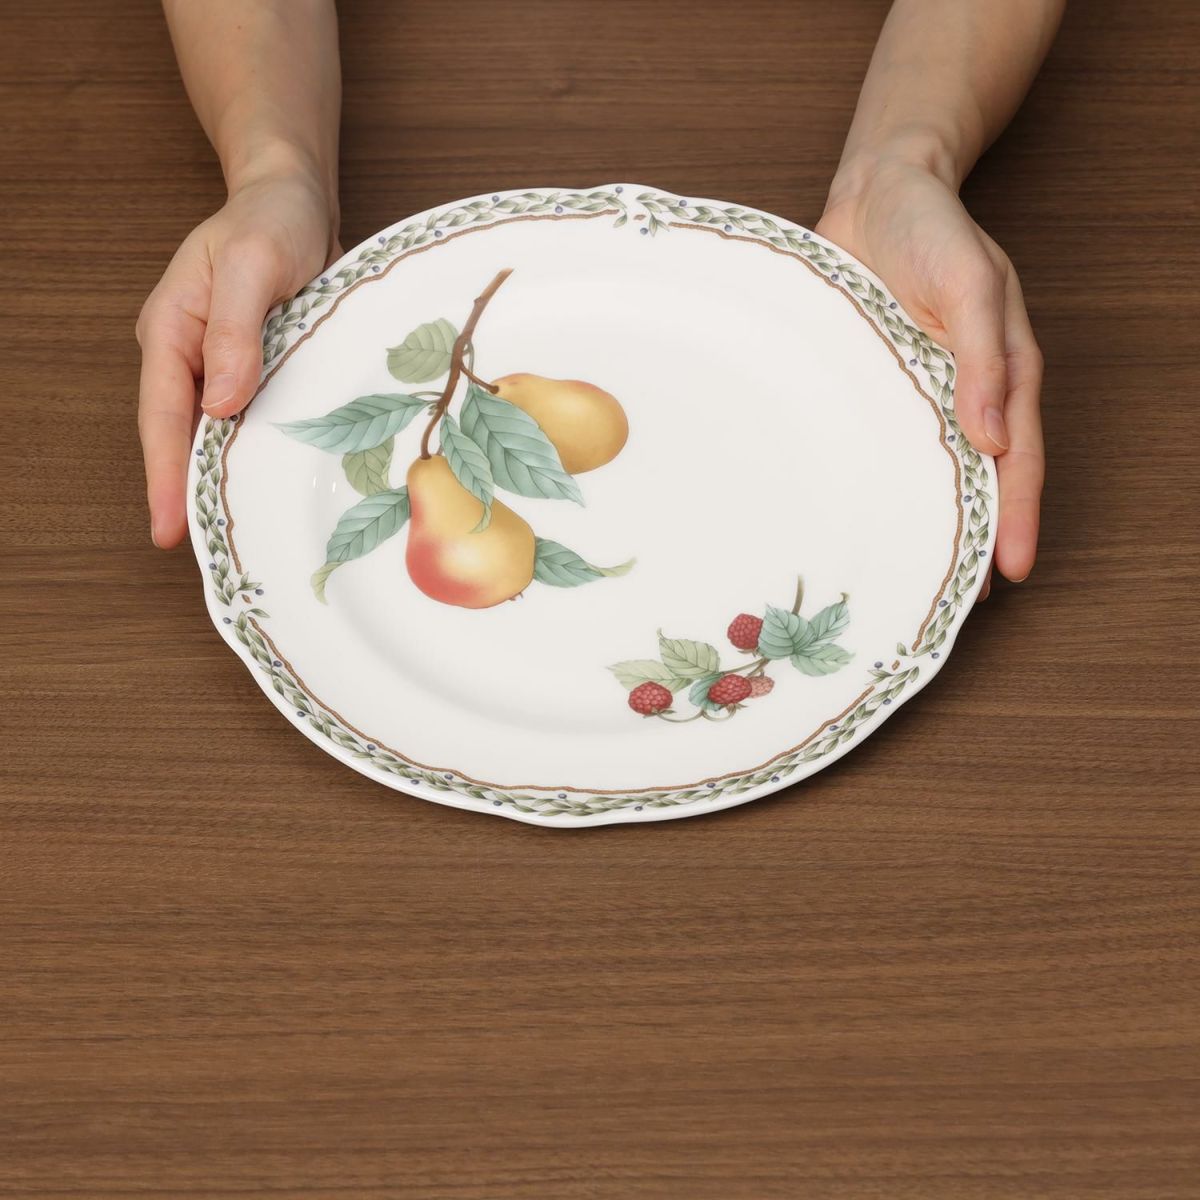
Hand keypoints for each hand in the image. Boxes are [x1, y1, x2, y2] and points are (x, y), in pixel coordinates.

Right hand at [136, 165, 339, 547]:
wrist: (295, 198)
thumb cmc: (272, 219)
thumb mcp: (253, 263)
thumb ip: (236, 330)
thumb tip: (221, 403)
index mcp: (173, 331)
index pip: (164, 416)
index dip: (165, 475)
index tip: (167, 529)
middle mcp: (191, 354)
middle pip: (183, 434)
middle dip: (185, 491)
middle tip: (198, 550)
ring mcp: (223, 364)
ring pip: (218, 432)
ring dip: (222, 477)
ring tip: (232, 534)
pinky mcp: (257, 368)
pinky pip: (252, 417)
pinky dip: (256, 451)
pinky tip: (270, 485)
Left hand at [816, 159, 1043, 590]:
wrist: (876, 191)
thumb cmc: (931, 228)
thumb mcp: (967, 282)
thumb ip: (981, 357)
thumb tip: (990, 437)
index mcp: (1002, 370)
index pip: (1016, 458)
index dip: (1017, 516)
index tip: (1010, 573)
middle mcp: (962, 391)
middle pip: (974, 477)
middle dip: (972, 537)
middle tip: (958, 599)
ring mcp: (916, 391)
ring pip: (925, 468)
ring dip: (924, 519)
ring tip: (911, 574)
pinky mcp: (873, 384)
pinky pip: (878, 442)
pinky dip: (879, 480)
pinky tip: (864, 511)